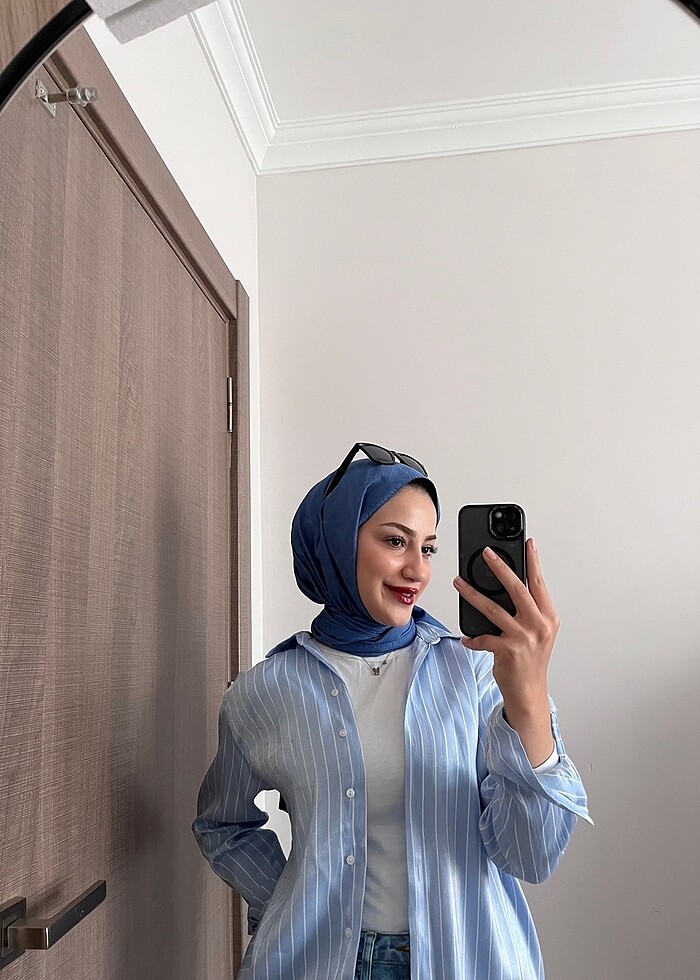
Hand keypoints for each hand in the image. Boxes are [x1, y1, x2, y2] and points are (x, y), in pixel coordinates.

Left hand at [453, 538, 558, 764]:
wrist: (529, 693)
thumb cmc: (531, 661)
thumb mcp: (537, 632)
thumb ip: (526, 611)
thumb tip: (506, 586)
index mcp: (548, 617)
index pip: (539, 583)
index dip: (533, 561)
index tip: (528, 542)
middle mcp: (539, 625)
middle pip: (517, 589)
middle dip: (500, 567)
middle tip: (486, 553)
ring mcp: (524, 638)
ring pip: (493, 609)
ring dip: (472, 594)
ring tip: (459, 583)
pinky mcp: (508, 651)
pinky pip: (483, 638)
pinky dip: (473, 638)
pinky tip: (467, 638)